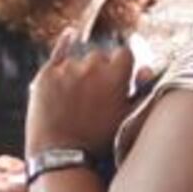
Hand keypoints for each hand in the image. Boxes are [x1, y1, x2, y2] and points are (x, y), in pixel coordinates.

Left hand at [26, 29, 136, 155]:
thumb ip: (143, 92)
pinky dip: (64, 43)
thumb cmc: (99, 142)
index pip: (124, 54)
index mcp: (116, 75)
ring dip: (79, 72)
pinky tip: (70, 34)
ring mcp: (67, 69)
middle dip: (99, 70)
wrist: (61, 157)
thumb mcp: (129, 119)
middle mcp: (92, 66)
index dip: (121, 67)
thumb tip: (145, 68)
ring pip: (78, 60)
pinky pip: (58, 52)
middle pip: (99, 56)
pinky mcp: (46, 74)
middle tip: (94, 95)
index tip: (117, 80)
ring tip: (75, 100)